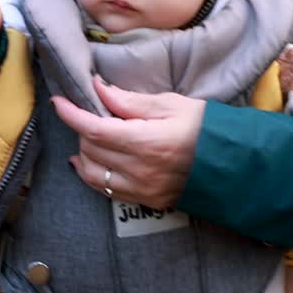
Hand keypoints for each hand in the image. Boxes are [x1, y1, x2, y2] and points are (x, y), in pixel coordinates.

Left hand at [52, 77, 205, 210]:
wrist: (233, 164)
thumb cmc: (206, 128)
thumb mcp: (172, 105)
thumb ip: (132, 101)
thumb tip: (100, 91)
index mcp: (146, 142)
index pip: (93, 129)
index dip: (71, 115)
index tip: (59, 102)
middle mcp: (140, 170)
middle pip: (90, 150)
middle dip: (83, 130)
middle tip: (94, 115)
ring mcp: (142, 189)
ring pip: (92, 174)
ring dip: (86, 154)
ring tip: (92, 138)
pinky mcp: (147, 201)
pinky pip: (107, 190)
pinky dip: (94, 174)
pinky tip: (93, 162)